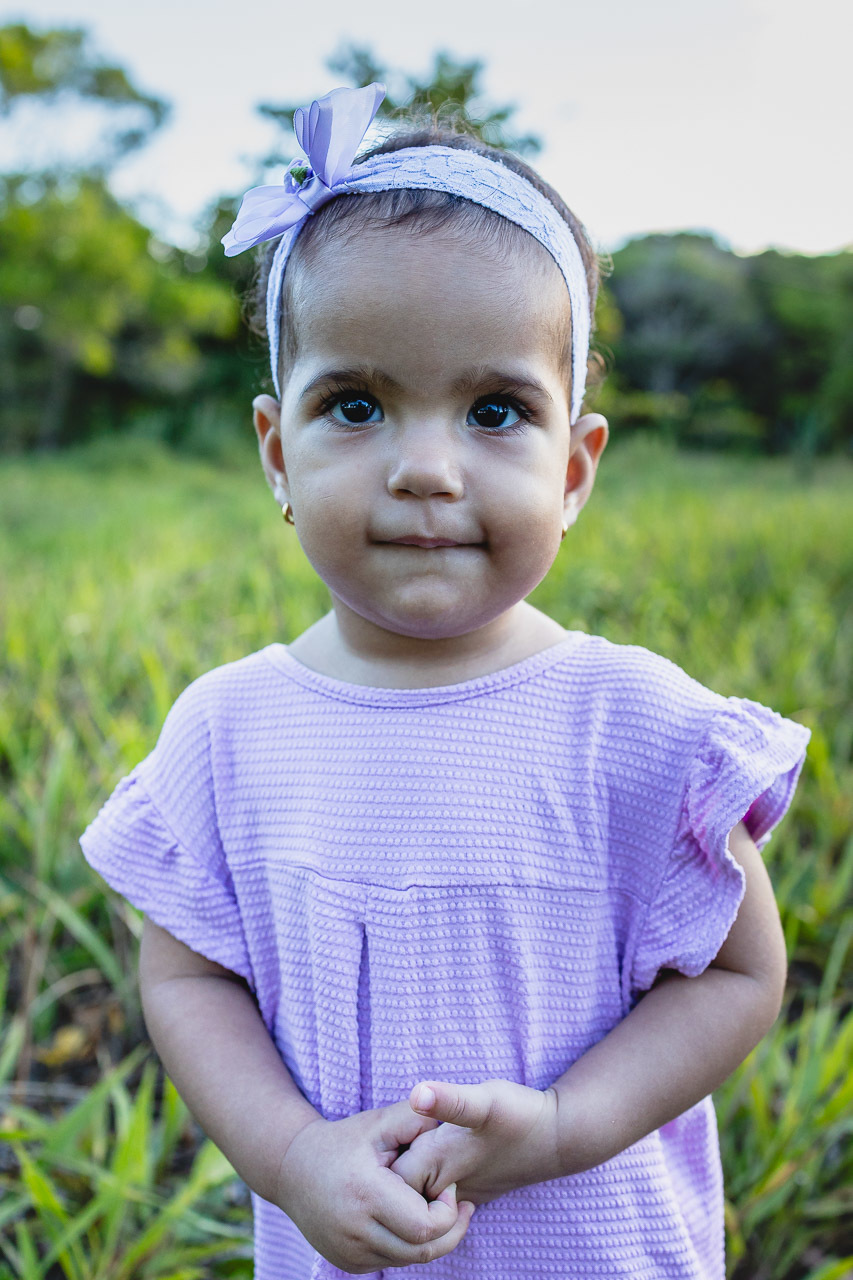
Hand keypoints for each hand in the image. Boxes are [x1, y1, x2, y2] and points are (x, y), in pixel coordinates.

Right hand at [274, 1100, 475, 1272]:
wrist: (292, 1169)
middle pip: (424, 1251)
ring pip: (409, 1260)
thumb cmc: (343, 1141)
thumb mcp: (379, 1122)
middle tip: (458, 1203)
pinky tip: (412, 1219)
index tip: (447, 1185)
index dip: (447, 1210)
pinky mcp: (347, 1264)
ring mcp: (349, 1253)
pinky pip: (391, 1262)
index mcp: (365, 1194)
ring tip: (438, 1209)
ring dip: (430, 1239)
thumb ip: (417, 1119)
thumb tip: (453, 1122)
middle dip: (449, 1229)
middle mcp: (354, 1231)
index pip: (426, 1226)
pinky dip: (407, 1246)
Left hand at [390, 1078, 562, 1206]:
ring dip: (408, 1173)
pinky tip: (435, 1152)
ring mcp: (455, 1194)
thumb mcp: (484, 1101)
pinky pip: (434, 1195)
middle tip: (392, 1135)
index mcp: (434, 1166)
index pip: (383, 1177)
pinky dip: (427, 1180)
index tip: (383, 1133)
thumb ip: (450, 1100)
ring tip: (413, 1140)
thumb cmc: (519, 1116)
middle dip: (388, 1166)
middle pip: (395, 1187)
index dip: (379, 1155)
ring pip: (414, 1193)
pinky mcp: (467, 1193)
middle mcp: (442, 1186)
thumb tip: (417, 1093)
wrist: (557, 1138)